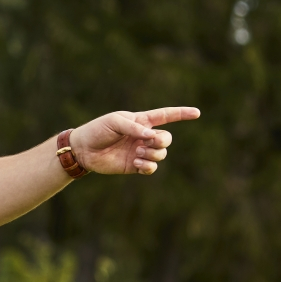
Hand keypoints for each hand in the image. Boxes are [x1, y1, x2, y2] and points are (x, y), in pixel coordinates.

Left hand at [68, 107, 200, 175]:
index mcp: (141, 121)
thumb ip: (133, 127)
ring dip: (153, 154)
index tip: (197, 113)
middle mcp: (143, 136)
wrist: (83, 149)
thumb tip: (151, 136)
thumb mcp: (114, 122)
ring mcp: (140, 151)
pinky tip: (136, 164)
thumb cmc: (97, 130)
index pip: (165, 116)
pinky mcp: (134, 165)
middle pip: (166, 139)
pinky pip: (151, 168)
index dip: (181, 114)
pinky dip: (148, 166)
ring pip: (161, 154)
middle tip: (147, 142)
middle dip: (161, 141)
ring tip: (137, 153)